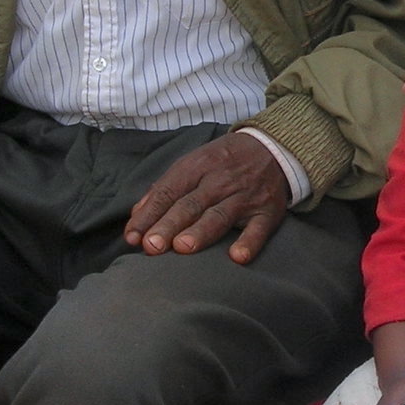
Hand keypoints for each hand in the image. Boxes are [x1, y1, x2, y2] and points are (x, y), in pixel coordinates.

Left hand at [124, 131, 288, 263]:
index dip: (149, 214)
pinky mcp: (267, 211)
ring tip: (183, 248)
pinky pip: (258, 229)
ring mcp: (244, 196)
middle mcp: (220, 181)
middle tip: (152, 246)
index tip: (133, 236)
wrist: (272, 147)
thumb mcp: (192, 163)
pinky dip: (249, 242)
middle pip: (190, 205)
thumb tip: (136, 217)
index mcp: (197, 166)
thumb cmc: (223, 161)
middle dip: (169, 225)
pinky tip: (238, 256)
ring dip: (201, 232)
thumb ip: (164, 189)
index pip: (168, 191)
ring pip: (219, 215)